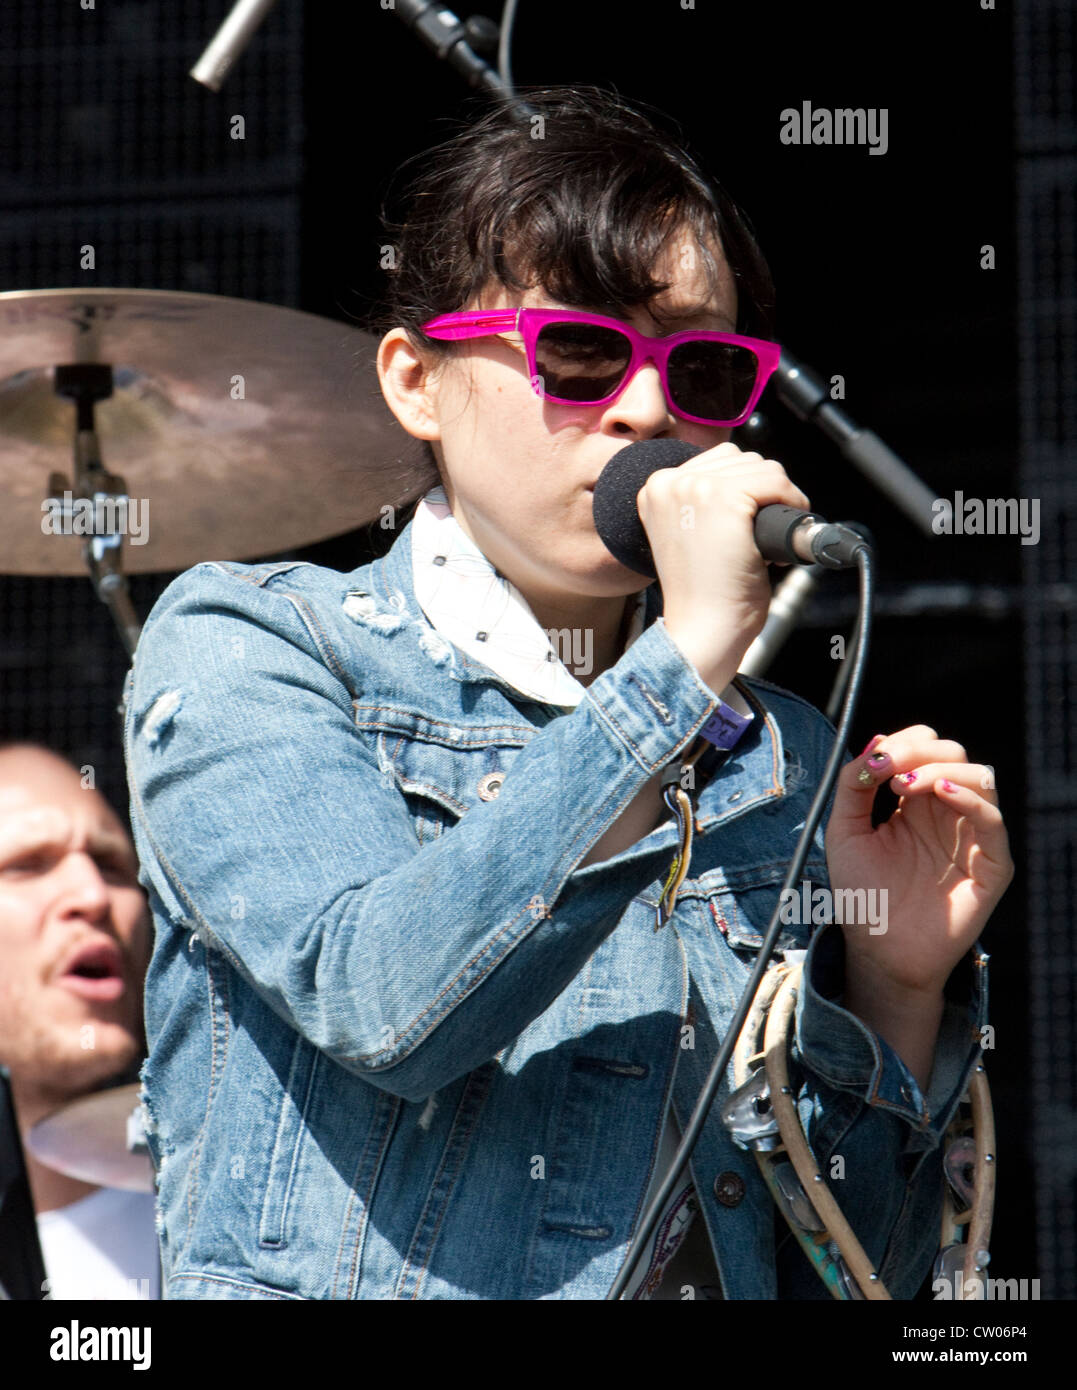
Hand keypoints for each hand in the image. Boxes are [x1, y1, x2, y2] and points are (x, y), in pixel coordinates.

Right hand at [638, 441, 810, 685]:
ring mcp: (695, 488)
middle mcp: (668, 482)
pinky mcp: (724, 500)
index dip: (746, 489)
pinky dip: (792, 505)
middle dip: (762, 494)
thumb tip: (751, 474)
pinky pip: (776, 483)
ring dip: (778, 500)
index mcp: (656, 488)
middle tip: (759, 537)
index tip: (748, 525)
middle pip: (742, 460)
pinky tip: (781, 539)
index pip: (718, 461)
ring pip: (763, 468)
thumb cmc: (703, 593)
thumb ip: (705, 501)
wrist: (704, 629)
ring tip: (766, 540)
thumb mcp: (692, 533)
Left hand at [825, 725, 1013, 1000]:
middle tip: (888, 768)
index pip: (926, 749)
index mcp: (916, 803)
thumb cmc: (862, 895)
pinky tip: (940, 793)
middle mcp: (948, 813)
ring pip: (980, 777)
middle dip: (919, 751)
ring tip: (906, 784)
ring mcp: (972, 836)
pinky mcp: (991, 865)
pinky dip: (969, 798)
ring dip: (941, 769)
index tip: (875, 758)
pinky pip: (992, 820)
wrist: (877, 951)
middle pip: (954, 754)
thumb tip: (875, 740)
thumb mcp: (844, 831)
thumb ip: (854, 785)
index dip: (904, 743)